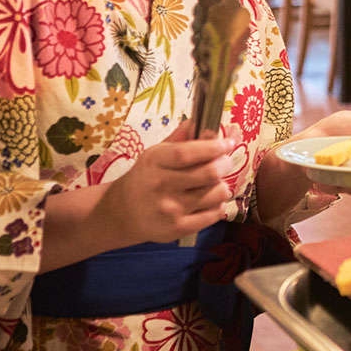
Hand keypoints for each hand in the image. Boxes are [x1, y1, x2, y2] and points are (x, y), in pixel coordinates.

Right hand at [98, 120, 236, 244]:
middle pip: (209, 173)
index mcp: (155, 162)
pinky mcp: (178, 229)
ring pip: (216, 193)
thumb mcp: (156, 154)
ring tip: (214, 183)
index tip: (228, 143)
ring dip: (222, 185)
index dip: (214, 146)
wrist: (121, 213)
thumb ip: (181, 138)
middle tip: (225, 162)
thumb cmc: (145, 178)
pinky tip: (210, 201)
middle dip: (225, 164)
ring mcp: (170, 210)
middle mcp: (161, 186)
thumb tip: (205, 121)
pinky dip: (219, 205)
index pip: (188, 153)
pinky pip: (214, 214)